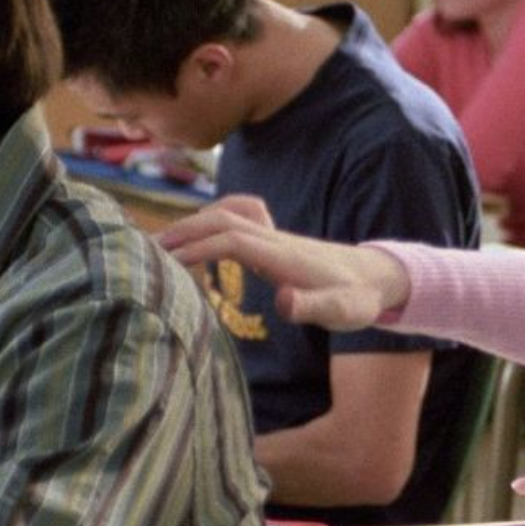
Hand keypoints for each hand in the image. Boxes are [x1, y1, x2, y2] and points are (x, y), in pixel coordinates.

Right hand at [157, 194, 411, 330]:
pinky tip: (199, 240)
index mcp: (284, 255)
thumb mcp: (343, 311)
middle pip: (221, 219)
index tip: (170, 263)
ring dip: (191, 224)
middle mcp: (275, 238)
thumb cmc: (358, 299)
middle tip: (146, 251)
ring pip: (225, 214)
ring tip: (159, 246)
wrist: (378, 275)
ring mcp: (274, 236)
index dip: (200, 247)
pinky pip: (235, 217)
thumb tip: (281, 299)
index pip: (233, 239)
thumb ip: (313, 307)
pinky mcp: (272, 240)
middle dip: (184, 231)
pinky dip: (211, 219)